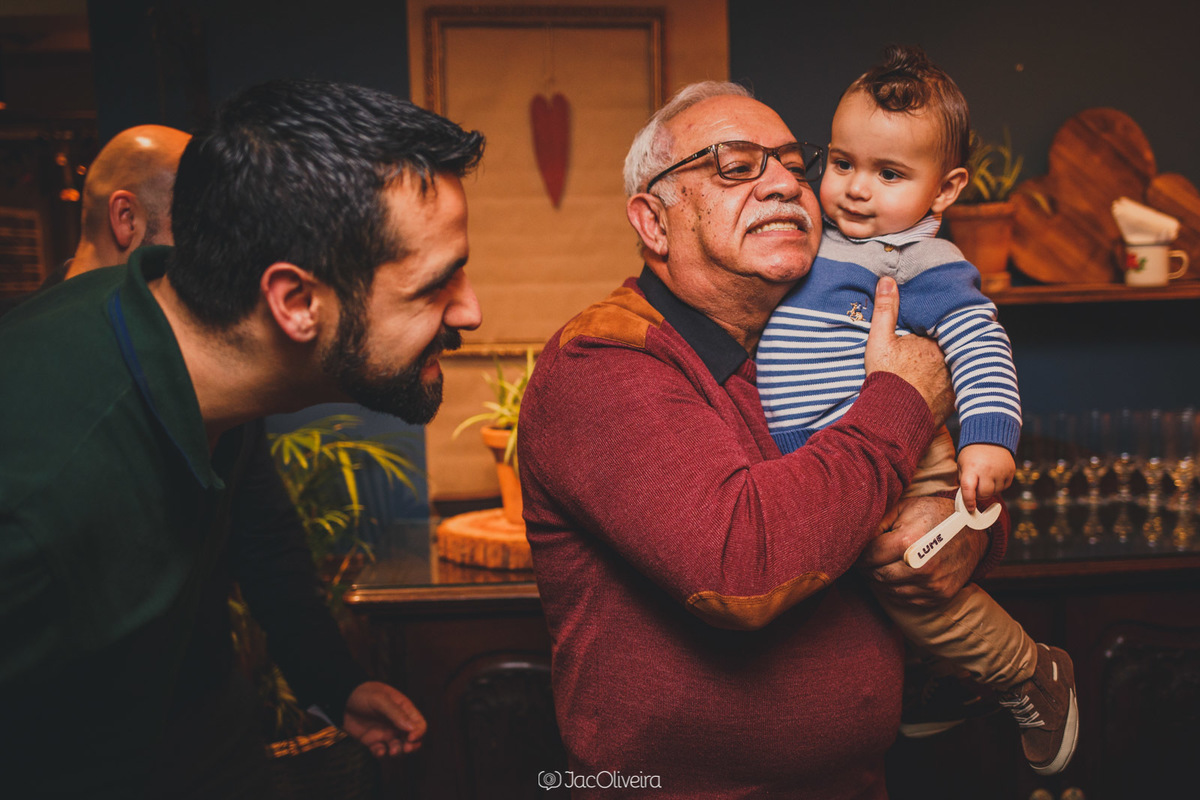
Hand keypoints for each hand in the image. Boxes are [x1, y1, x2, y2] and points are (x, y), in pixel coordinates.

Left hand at [342, 681, 426, 757]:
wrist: (341, 699)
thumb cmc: (363, 694)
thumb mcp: (380, 700)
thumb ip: (396, 713)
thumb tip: (412, 728)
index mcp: (404, 709)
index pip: (419, 724)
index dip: (419, 733)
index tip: (410, 738)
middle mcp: (397, 723)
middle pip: (413, 740)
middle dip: (412, 746)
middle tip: (405, 748)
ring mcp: (386, 732)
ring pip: (399, 748)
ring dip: (398, 752)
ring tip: (391, 751)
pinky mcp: (373, 741)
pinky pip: (382, 752)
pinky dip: (382, 754)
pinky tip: (378, 750)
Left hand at [858, 495, 987, 607]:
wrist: (973, 531)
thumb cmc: (934, 514)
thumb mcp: (905, 508)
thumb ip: (878, 523)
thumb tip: (855, 538)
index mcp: (909, 542)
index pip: (869, 556)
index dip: (859, 554)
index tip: (856, 551)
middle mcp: (921, 567)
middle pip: (878, 574)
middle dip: (867, 568)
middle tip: (864, 561)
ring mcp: (932, 584)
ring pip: (889, 589)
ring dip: (879, 580)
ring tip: (877, 567)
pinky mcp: (939, 595)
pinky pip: (906, 599)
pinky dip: (895, 590)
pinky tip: (894, 577)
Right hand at [864, 277, 953, 423]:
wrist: (892, 418)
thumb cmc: (885, 377)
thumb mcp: (879, 340)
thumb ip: (886, 310)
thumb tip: (888, 280)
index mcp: (934, 341)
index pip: (938, 327)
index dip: (932, 327)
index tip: (923, 330)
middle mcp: (950, 359)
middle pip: (947, 347)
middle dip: (940, 347)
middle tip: (924, 352)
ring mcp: (953, 381)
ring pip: (951, 366)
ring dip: (944, 366)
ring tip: (929, 369)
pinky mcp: (952, 400)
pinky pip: (952, 387)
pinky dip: (945, 386)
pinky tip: (932, 388)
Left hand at [958, 443, 1015, 512]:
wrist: (991, 438)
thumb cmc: (973, 453)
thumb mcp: (962, 463)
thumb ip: (963, 479)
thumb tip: (966, 496)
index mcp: (972, 467)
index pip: (969, 489)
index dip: (969, 501)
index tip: (970, 508)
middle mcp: (988, 470)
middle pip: (985, 494)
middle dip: (979, 494)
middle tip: (976, 487)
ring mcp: (1001, 471)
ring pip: (995, 492)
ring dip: (989, 489)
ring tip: (985, 477)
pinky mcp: (1011, 471)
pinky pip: (1004, 487)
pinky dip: (998, 485)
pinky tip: (994, 475)